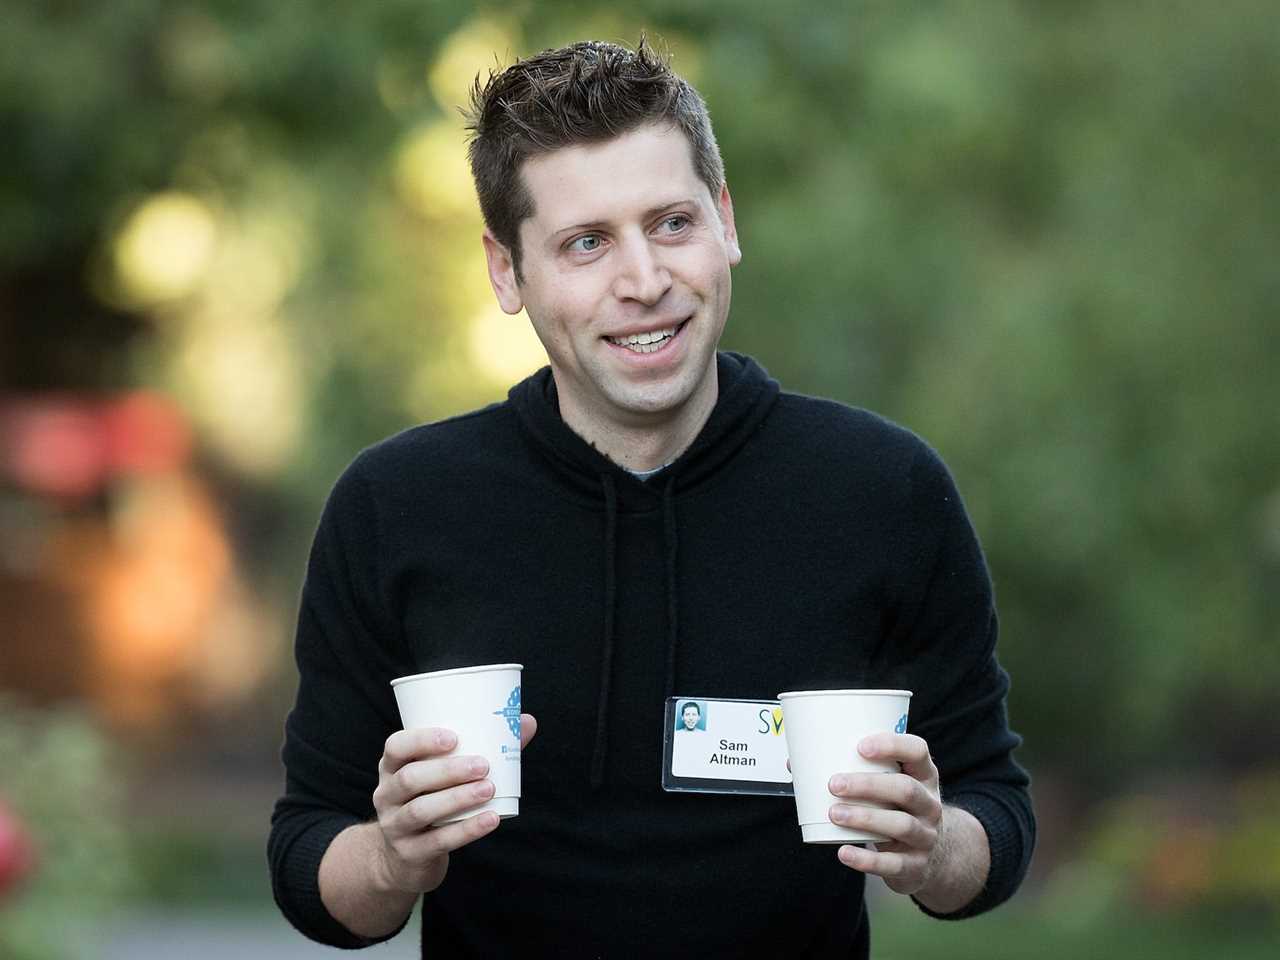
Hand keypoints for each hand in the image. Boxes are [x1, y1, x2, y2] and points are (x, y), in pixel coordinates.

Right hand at [370, 713, 536, 894]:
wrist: (404, 859)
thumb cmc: (432, 801)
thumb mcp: (442, 776)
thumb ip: (482, 748)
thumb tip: (527, 722)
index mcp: (392, 768)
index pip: (395, 747)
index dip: (421, 740)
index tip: (454, 737)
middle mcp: (386, 795)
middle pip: (410, 779)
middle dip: (448, 770)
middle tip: (483, 765)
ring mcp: (394, 826)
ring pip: (420, 810)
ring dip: (457, 798)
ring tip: (488, 789)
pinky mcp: (410, 854)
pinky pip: (437, 841)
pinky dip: (467, 830)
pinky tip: (491, 819)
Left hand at [827, 732, 943, 895]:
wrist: (933, 857)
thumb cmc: (896, 810)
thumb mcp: (889, 788)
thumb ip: (854, 772)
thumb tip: (793, 764)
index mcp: (924, 776)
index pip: (917, 751)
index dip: (892, 745)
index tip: (860, 746)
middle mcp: (929, 805)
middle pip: (905, 790)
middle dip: (868, 785)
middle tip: (834, 784)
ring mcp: (926, 836)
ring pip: (901, 825)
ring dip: (864, 818)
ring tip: (834, 814)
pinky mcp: (916, 865)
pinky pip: (893, 864)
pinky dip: (866, 860)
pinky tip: (844, 852)